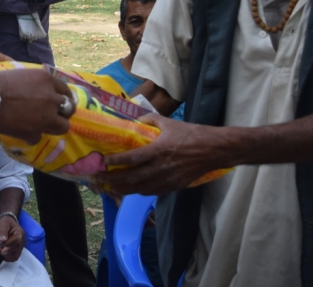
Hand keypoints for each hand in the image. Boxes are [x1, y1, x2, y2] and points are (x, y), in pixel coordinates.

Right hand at [0, 69, 71, 142]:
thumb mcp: (23, 75)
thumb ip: (37, 84)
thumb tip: (40, 92)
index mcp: (47, 79)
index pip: (65, 90)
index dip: (65, 97)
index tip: (62, 102)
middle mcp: (51, 97)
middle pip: (69, 109)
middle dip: (63, 113)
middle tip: (54, 115)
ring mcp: (45, 116)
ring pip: (63, 126)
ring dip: (54, 126)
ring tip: (43, 126)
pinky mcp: (35, 132)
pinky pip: (40, 137)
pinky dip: (32, 135)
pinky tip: (23, 132)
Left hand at [0, 216, 24, 261]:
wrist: (8, 222)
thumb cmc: (5, 222)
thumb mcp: (3, 224)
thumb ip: (3, 232)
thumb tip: (3, 240)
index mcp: (20, 233)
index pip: (17, 243)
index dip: (9, 248)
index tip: (2, 249)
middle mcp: (22, 240)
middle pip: (17, 251)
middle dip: (6, 252)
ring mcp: (21, 246)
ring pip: (16, 255)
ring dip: (7, 256)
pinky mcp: (18, 249)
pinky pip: (15, 257)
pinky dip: (8, 258)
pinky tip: (2, 254)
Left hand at [93, 112, 223, 195]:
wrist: (214, 150)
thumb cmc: (192, 134)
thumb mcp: (169, 122)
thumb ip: (149, 120)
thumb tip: (134, 121)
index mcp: (159, 149)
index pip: (133, 158)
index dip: (116, 161)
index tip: (103, 161)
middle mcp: (162, 167)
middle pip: (132, 178)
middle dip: (113, 180)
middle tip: (98, 179)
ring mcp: (168, 179)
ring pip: (140, 189)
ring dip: (123, 189)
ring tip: (109, 188)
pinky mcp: (174, 186)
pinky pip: (152, 192)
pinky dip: (138, 192)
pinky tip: (130, 189)